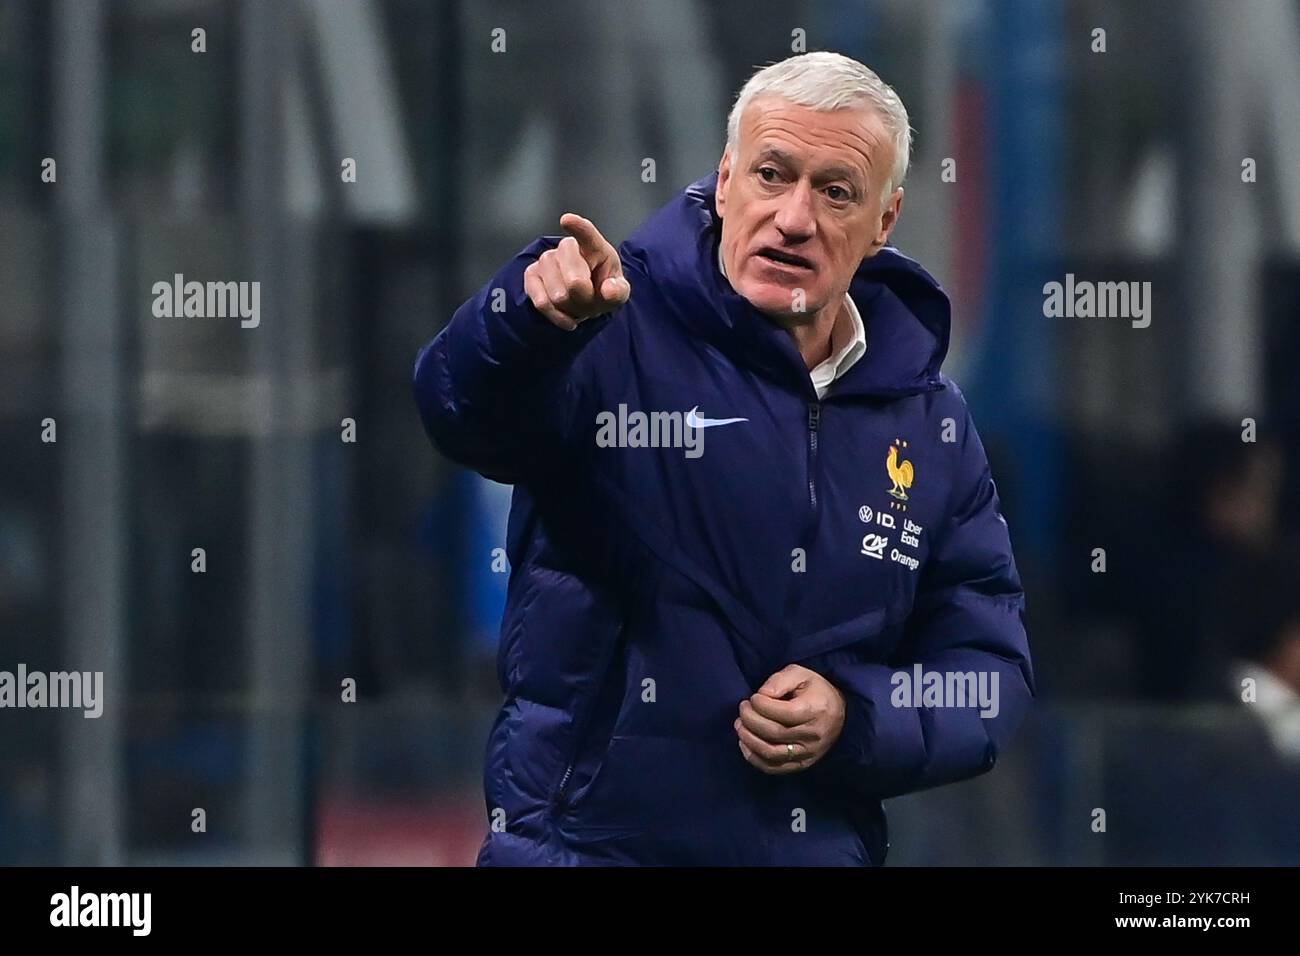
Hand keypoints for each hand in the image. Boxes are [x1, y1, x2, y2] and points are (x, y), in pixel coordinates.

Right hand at [523, 213, 630, 329]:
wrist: (585, 300)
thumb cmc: (602, 290)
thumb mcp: (619, 292)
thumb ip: (618, 291)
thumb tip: (609, 289)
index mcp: (593, 247)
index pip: (586, 234)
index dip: (577, 227)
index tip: (567, 220)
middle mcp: (567, 248)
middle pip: (575, 282)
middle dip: (584, 299)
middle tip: (589, 300)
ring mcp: (546, 260)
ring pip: (558, 295)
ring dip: (571, 308)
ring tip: (577, 305)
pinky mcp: (531, 275)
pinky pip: (541, 302)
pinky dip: (556, 315)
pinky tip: (567, 317)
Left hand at [735, 664, 845, 773]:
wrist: (839, 712)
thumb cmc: (815, 690)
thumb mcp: (799, 674)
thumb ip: (778, 681)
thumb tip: (761, 695)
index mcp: (815, 710)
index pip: (781, 713)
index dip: (760, 704)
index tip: (753, 697)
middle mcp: (813, 735)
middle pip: (774, 733)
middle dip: (750, 720)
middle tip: (742, 708)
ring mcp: (808, 753)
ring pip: (771, 753)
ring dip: (749, 740)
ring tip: (739, 725)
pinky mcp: (802, 764)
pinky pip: (774, 768)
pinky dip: (754, 758)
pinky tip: (744, 744)